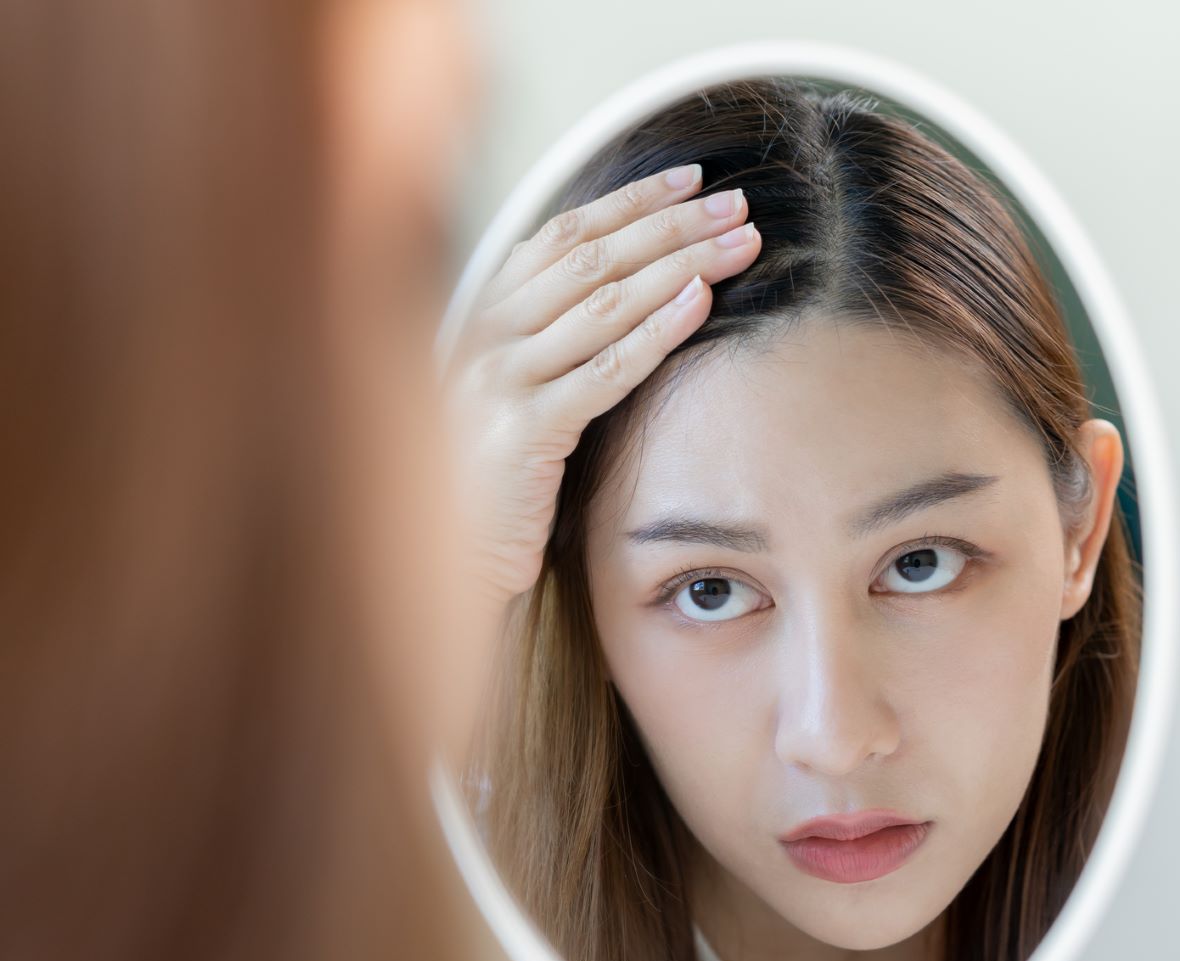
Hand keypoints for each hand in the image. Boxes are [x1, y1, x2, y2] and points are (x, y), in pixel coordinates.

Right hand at [443, 162, 763, 609]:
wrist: (440, 561)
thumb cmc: (489, 476)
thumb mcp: (512, 391)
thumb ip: (550, 338)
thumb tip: (629, 286)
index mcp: (484, 313)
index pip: (564, 234)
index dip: (631, 201)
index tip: (692, 179)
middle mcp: (486, 334)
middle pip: (592, 258)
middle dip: (670, 225)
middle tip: (736, 206)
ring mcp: (499, 380)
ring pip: (602, 303)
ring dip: (679, 265)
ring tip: (739, 245)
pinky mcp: (523, 432)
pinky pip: (602, 370)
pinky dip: (655, 331)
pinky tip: (701, 303)